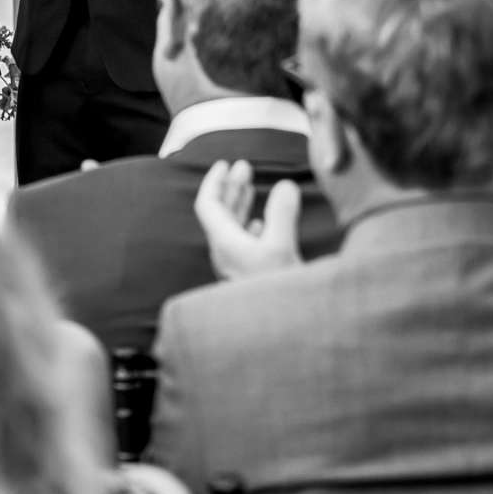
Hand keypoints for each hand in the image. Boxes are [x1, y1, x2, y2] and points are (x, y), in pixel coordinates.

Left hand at [194, 158, 305, 280]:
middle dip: (231, 187)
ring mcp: (236, 264)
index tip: (226, 164)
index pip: (208, 204)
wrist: (280, 330)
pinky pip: (244, 242)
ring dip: (242, 204)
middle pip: (220, 213)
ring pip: (233, 227)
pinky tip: (259, 222)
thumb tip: (284, 185)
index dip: (215, 181)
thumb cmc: (275, 290)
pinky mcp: (249, 274)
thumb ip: (282, 213)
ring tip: (252, 185)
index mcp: (224, 242)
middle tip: (244, 167)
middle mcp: (224, 252)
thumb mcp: (281, 247)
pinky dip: (251, 225)